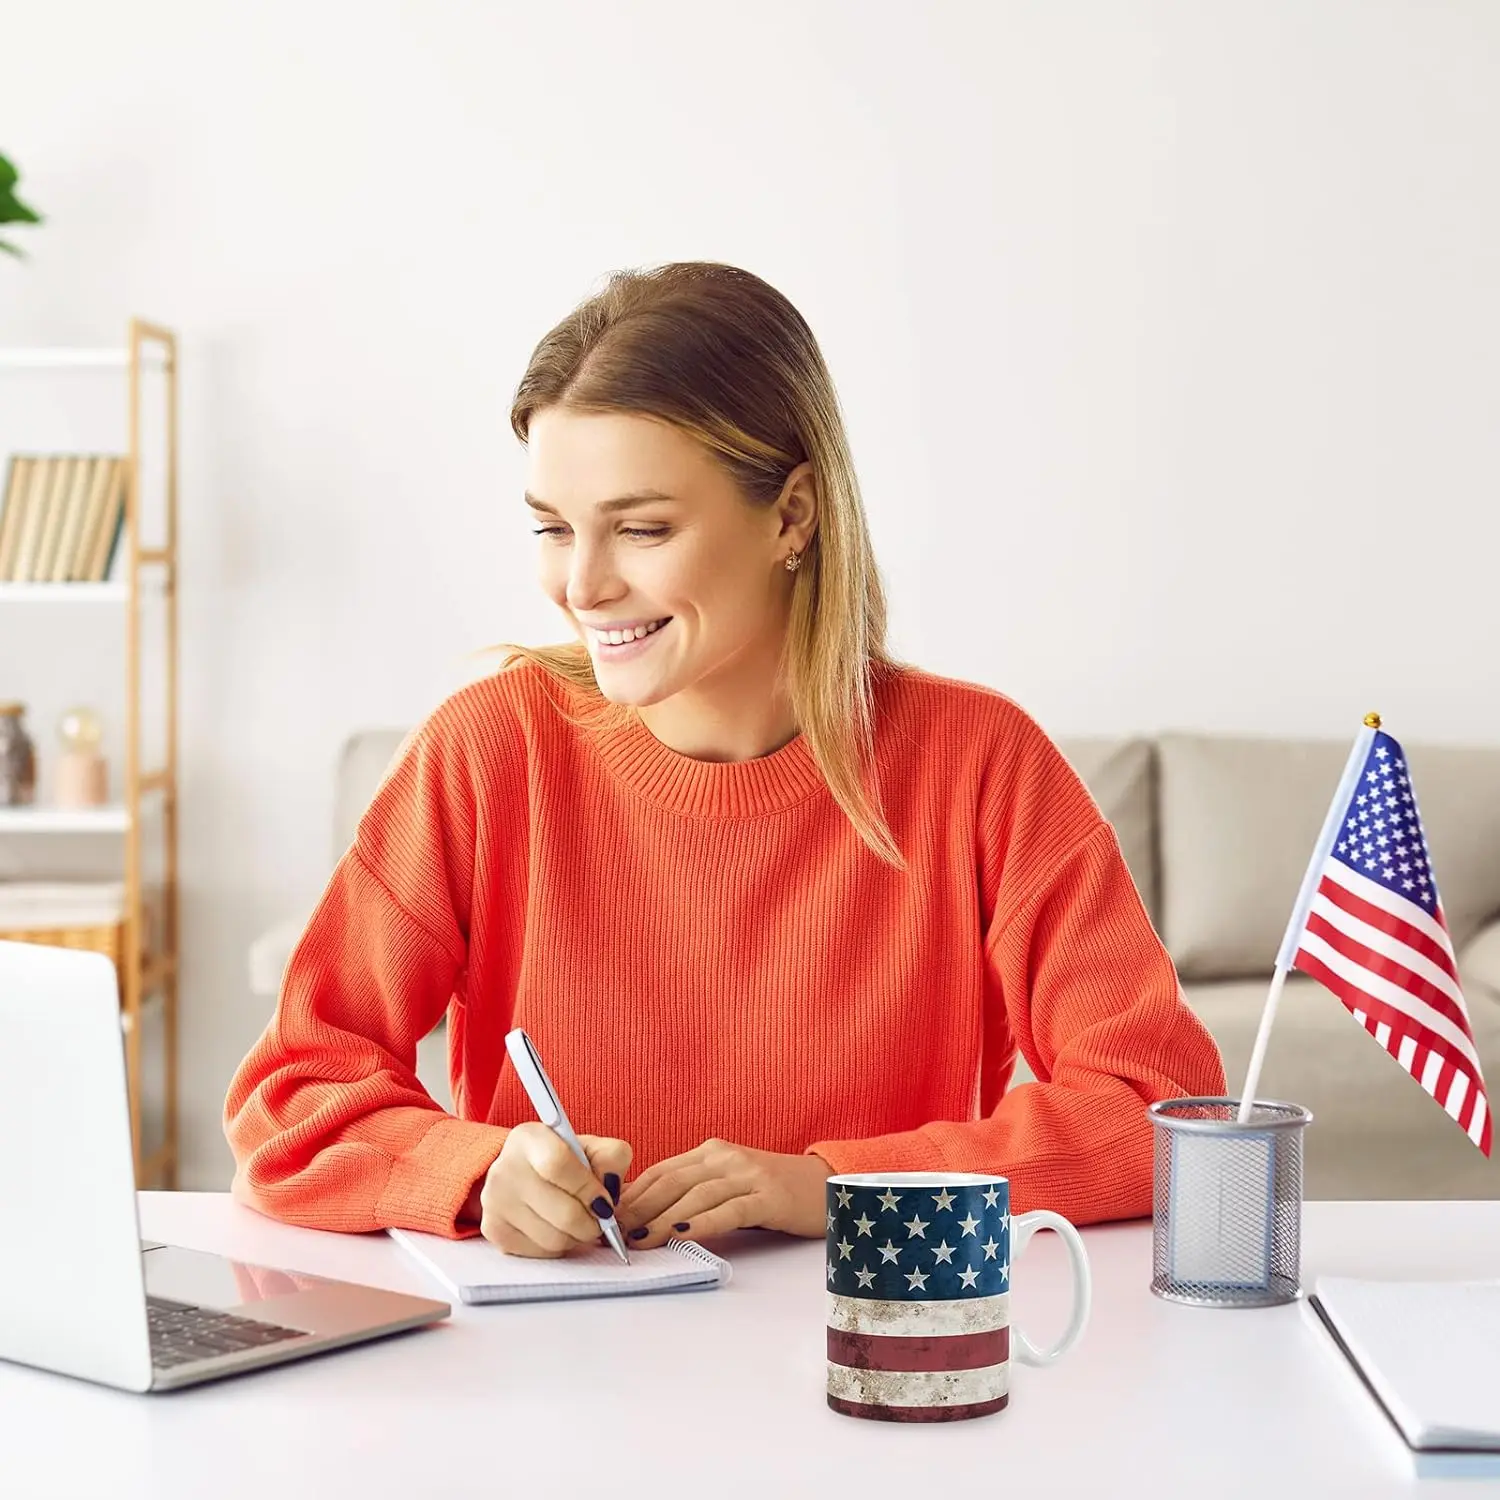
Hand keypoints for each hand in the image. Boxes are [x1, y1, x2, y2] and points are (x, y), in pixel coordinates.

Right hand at [473, 1122, 632, 1257]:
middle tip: (599, 1219)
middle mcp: (504, 1167)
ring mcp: (494, 1201)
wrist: (524, 1172)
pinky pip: (540, 1253)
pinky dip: (557, 1248)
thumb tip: (610, 1187)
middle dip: (591, 1223)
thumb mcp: (592, 1147)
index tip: (605, 1201)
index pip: (558, 1165)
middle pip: (562, 1213)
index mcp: (530, 1138)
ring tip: (577, 1222)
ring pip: (554, 1239)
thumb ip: (611, 1158)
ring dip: (576, 1237)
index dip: (588, 1188)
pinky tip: (556, 1229)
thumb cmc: (565, 1160)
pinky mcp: (494, 1230)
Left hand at [615, 1139, 831, 1248]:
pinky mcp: (769, 1196)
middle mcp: (726, 1157)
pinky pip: (730, 1209)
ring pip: (696, 1195)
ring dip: (664, 1219)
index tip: (608, 1218)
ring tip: (640, 1240)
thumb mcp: (728, 1186)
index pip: (661, 1171)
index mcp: (711, 1152)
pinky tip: (684, 1234)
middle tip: (615, 1233)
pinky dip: (704, 1222)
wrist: (825, 1186)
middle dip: (639, 1208)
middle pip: (672, 1181)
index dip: (632, 1194)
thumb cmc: (771, 1193)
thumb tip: (644, 1216)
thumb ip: (693, 1193)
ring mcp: (748, 1174)